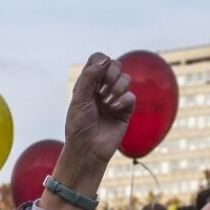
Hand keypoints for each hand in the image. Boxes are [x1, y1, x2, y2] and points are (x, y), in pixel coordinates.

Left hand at [40, 53, 133, 209]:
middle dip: (111, 73)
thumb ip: (90, 77)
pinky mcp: (125, 110)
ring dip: (116, 87)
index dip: (100, 61)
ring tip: (107, 102)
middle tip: (103, 88)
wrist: (87, 149)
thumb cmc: (79, 126)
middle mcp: (101, 89)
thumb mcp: (79, 99)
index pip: (98, 60)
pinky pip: (131, 96)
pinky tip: (114, 109)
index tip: (97, 72)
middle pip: (114, 65)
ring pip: (125, 79)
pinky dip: (123, 100)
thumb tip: (106, 60)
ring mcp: (114, 99)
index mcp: (87, 84)